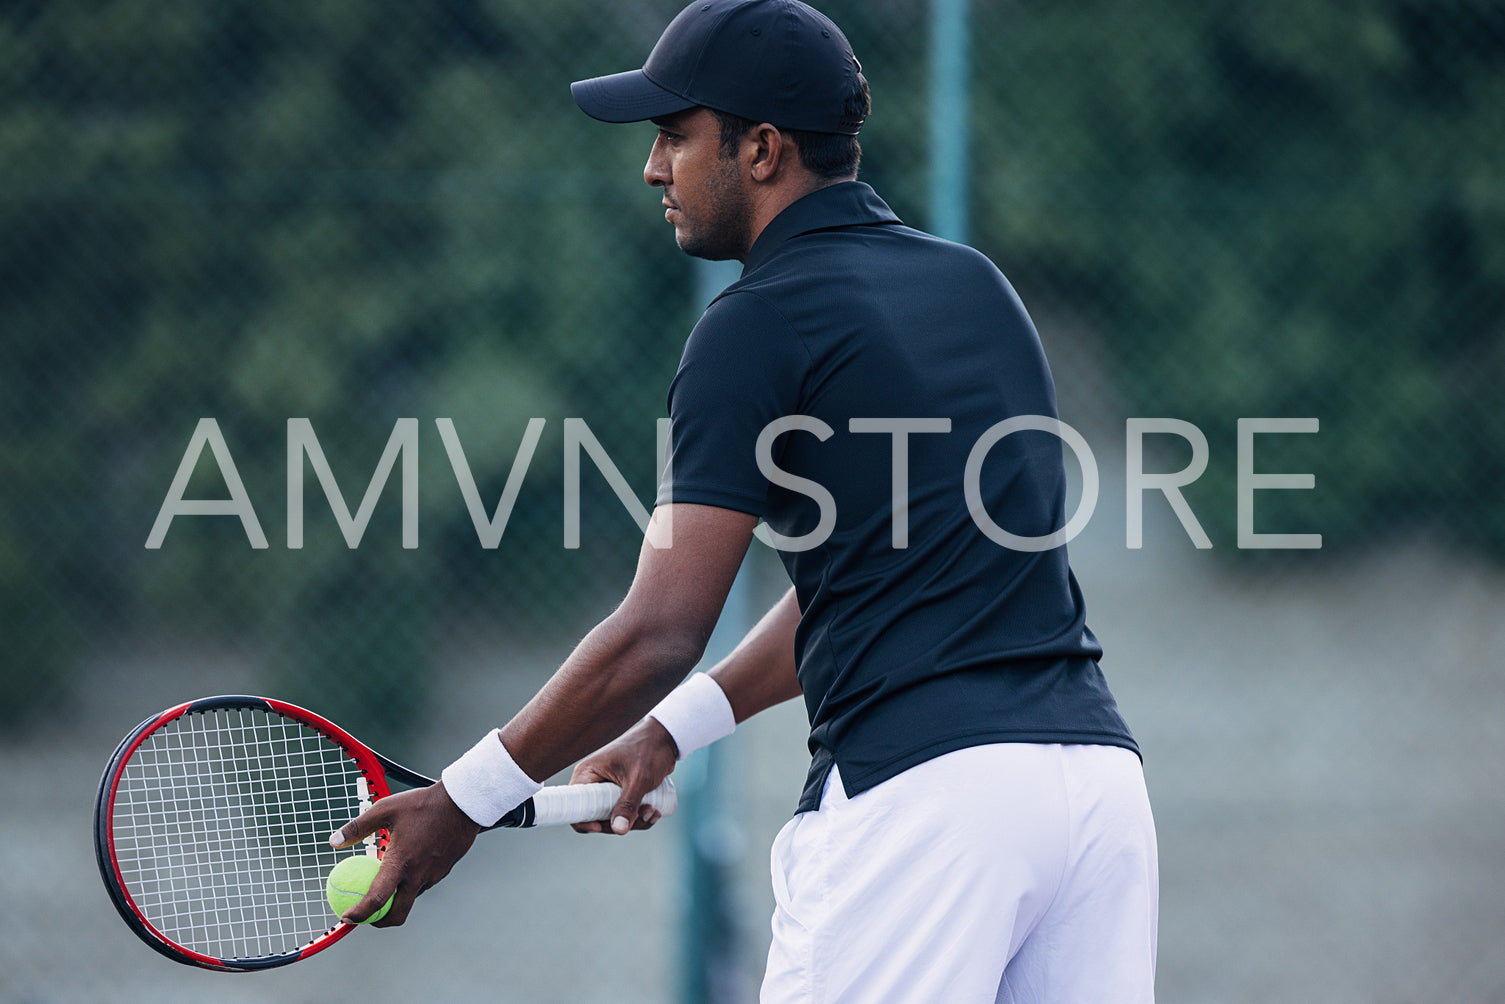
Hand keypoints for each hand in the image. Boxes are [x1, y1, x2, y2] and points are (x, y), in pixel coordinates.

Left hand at [329, 780, 482, 925]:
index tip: (346, 917)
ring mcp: (433, 875)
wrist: (463, 802)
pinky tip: (408, 864)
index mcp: (401, 862)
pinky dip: (412, 883)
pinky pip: (424, 884)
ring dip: (397, 898)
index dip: (359, 914)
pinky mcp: (444, 871)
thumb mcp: (385, 809)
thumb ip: (358, 827)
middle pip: (397, 915)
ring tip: (386, 882)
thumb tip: (334, 841)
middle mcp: (418, 875)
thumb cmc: (423, 803)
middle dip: (378, 922)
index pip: (377, 900)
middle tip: (365, 915)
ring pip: (411, 898)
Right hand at [569, 717, 678, 835]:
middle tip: (644, 814)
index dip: (583, 822)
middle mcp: (593, 782)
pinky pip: (625, 813)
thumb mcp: (638, 780)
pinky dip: (639, 817)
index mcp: (587, 774)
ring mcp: (607, 789)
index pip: (574, 806)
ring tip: (653, 810)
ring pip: (614, 818)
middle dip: (621, 822)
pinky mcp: (620, 793)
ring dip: (635, 820)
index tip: (601, 827)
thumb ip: (628, 805)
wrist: (666, 739)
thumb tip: (618, 830)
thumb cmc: (649, 751)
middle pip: (596, 817)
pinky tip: (655, 811)